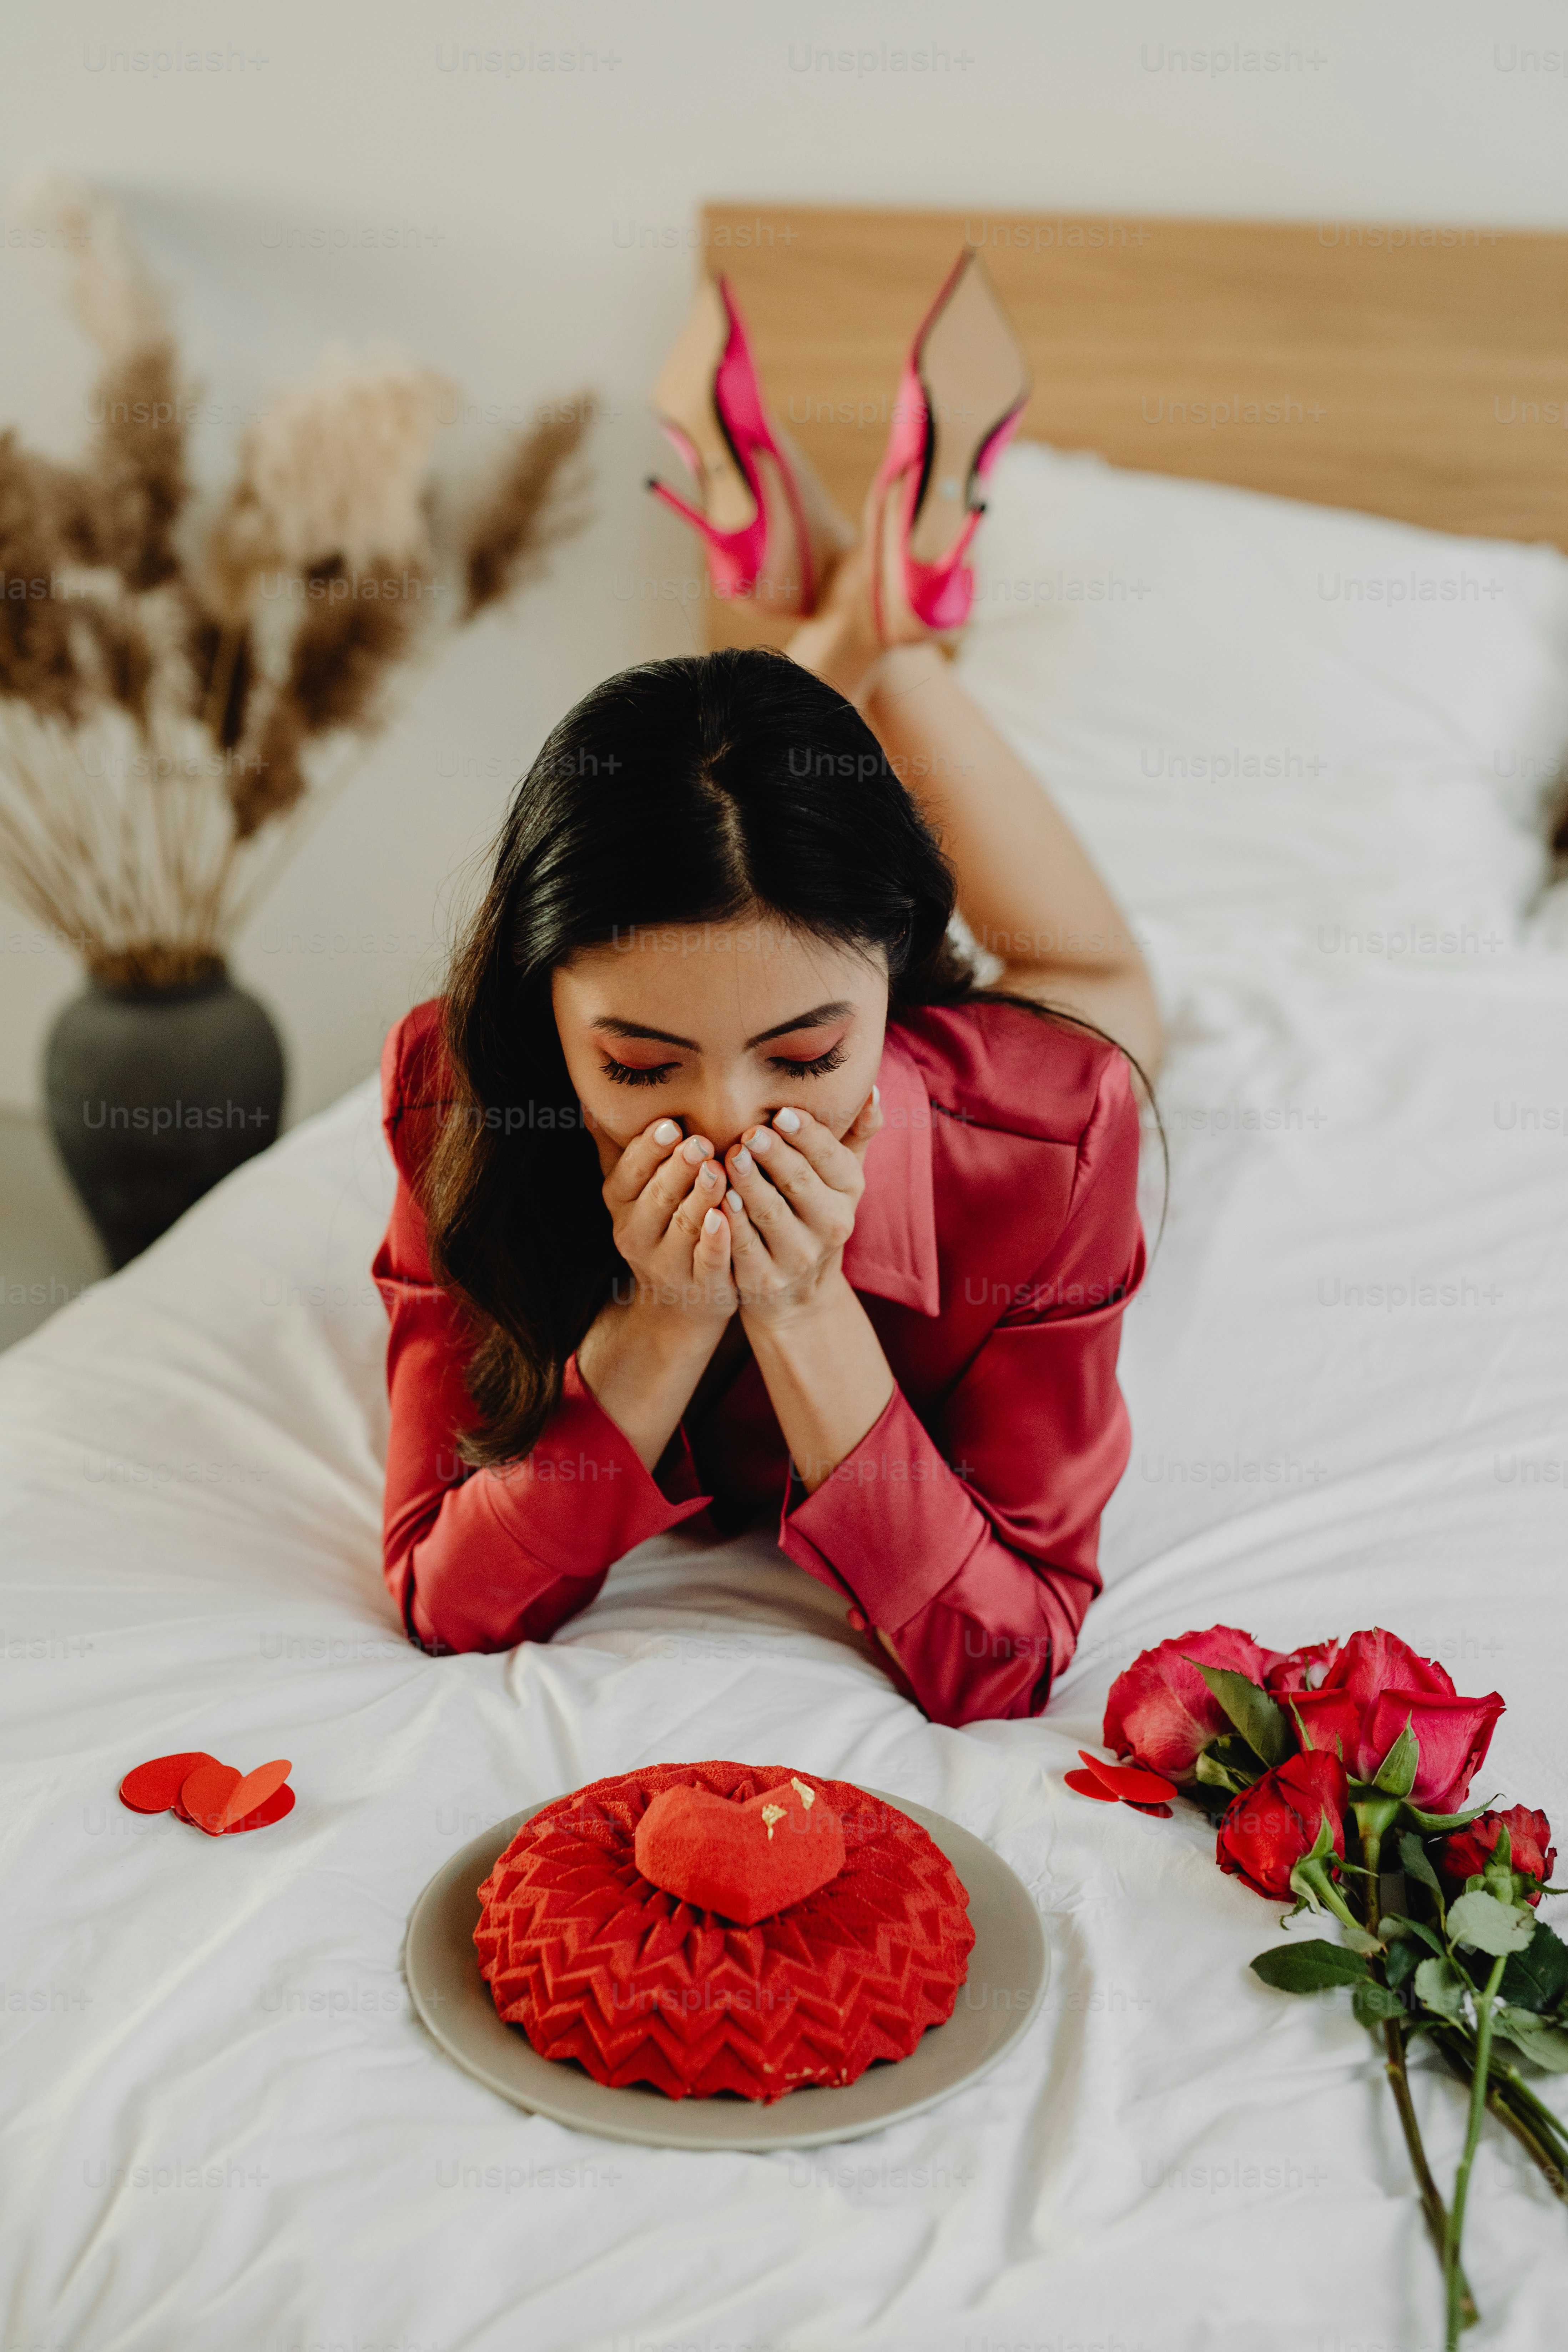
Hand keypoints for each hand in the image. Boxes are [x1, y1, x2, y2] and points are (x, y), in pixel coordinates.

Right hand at [600, 1116, 735, 1337]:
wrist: (679, 1303)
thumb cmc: (662, 1227)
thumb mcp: (633, 1192)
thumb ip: (618, 1152)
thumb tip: (591, 1105)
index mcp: (621, 1206)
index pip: (629, 1174)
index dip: (648, 1150)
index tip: (669, 1126)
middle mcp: (637, 1236)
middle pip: (657, 1198)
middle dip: (677, 1170)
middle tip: (699, 1144)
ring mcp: (668, 1264)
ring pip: (683, 1227)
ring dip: (699, 1198)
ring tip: (718, 1172)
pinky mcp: (701, 1285)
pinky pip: (707, 1261)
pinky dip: (715, 1241)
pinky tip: (726, 1218)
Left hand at [719, 1089, 882, 1327]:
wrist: (800, 1292)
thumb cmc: (813, 1213)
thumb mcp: (840, 1177)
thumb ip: (855, 1133)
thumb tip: (870, 1090)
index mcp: (849, 1191)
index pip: (830, 1156)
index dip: (805, 1134)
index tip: (780, 1113)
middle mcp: (831, 1224)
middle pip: (799, 1182)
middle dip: (774, 1155)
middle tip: (749, 1133)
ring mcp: (798, 1255)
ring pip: (769, 1213)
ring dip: (748, 1184)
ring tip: (729, 1158)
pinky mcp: (765, 1278)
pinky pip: (743, 1245)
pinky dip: (729, 1221)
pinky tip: (714, 1200)